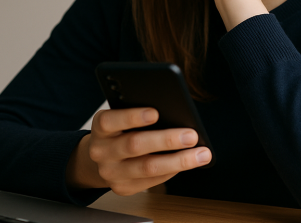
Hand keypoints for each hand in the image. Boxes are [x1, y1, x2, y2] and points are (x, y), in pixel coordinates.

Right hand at [66, 108, 211, 194]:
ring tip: (201, 154)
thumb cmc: (118, 131)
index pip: (110, 121)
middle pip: (135, 145)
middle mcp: (101, 152)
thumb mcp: (119, 118)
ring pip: (148, 168)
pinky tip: (188, 163)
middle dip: (166, 140)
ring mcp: (111, 173)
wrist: (100, 158)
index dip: (132, 117)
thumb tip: (175, 115)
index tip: (155, 112)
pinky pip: (152, 181)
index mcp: (100, 129)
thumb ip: (137, 115)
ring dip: (179, 161)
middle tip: (192, 135)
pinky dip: (173, 171)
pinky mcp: (123, 188)